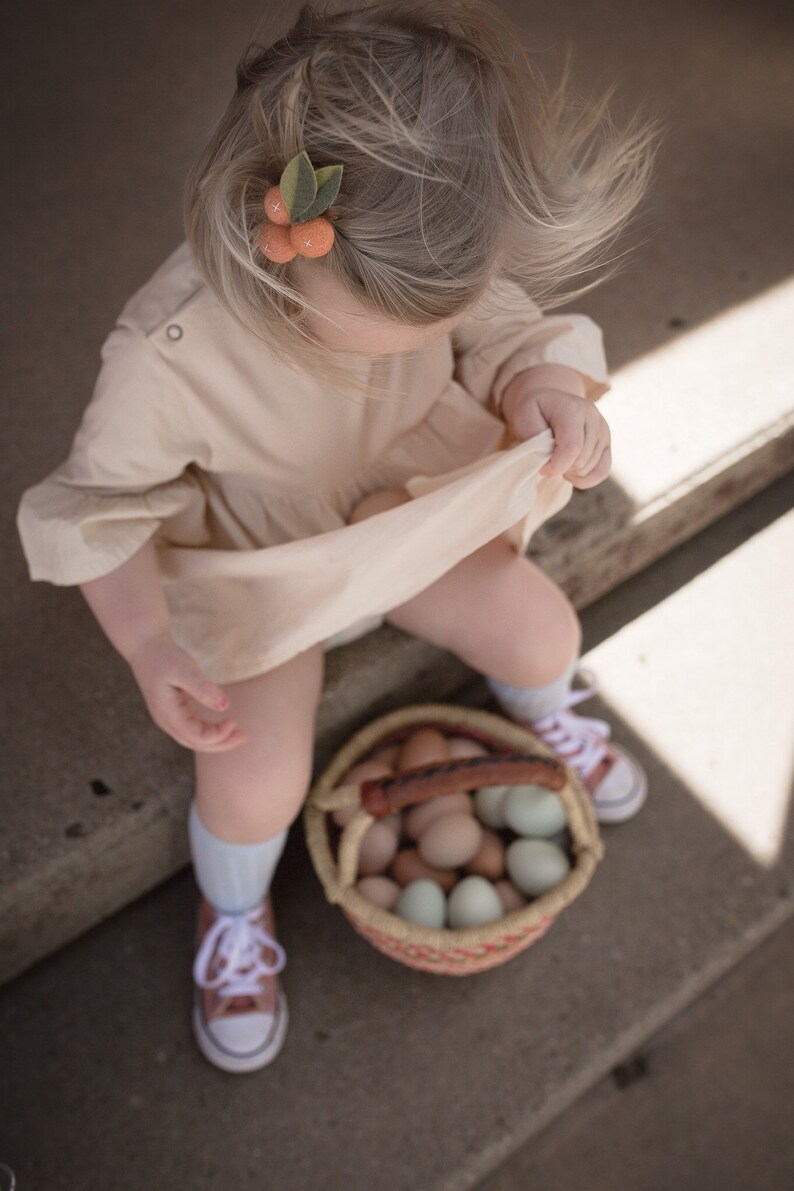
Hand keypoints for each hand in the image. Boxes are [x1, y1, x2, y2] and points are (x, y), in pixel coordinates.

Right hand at [127, 631, 249, 751]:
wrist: (146, 647)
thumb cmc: (164, 656)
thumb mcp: (185, 670)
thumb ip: (203, 688)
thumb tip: (224, 706)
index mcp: (168, 714)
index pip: (196, 736)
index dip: (217, 734)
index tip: (234, 720)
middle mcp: (167, 721)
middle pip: (196, 743)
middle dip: (222, 743)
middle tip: (246, 737)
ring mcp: (170, 718)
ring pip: (195, 739)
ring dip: (218, 739)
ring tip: (240, 734)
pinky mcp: (175, 712)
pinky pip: (194, 729)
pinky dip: (211, 731)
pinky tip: (224, 725)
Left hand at [503, 386, 611, 488]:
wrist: (551, 403)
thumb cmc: (536, 411)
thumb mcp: (524, 415)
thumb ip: (533, 434)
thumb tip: (547, 457)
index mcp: (573, 410)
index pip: (572, 448)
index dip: (556, 465)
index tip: (542, 467)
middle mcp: (593, 418)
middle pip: (581, 461)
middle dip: (561, 468)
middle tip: (547, 460)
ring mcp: (603, 431)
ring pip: (590, 468)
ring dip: (570, 472)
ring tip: (558, 460)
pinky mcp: (607, 444)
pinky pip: (602, 472)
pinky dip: (585, 479)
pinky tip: (571, 472)